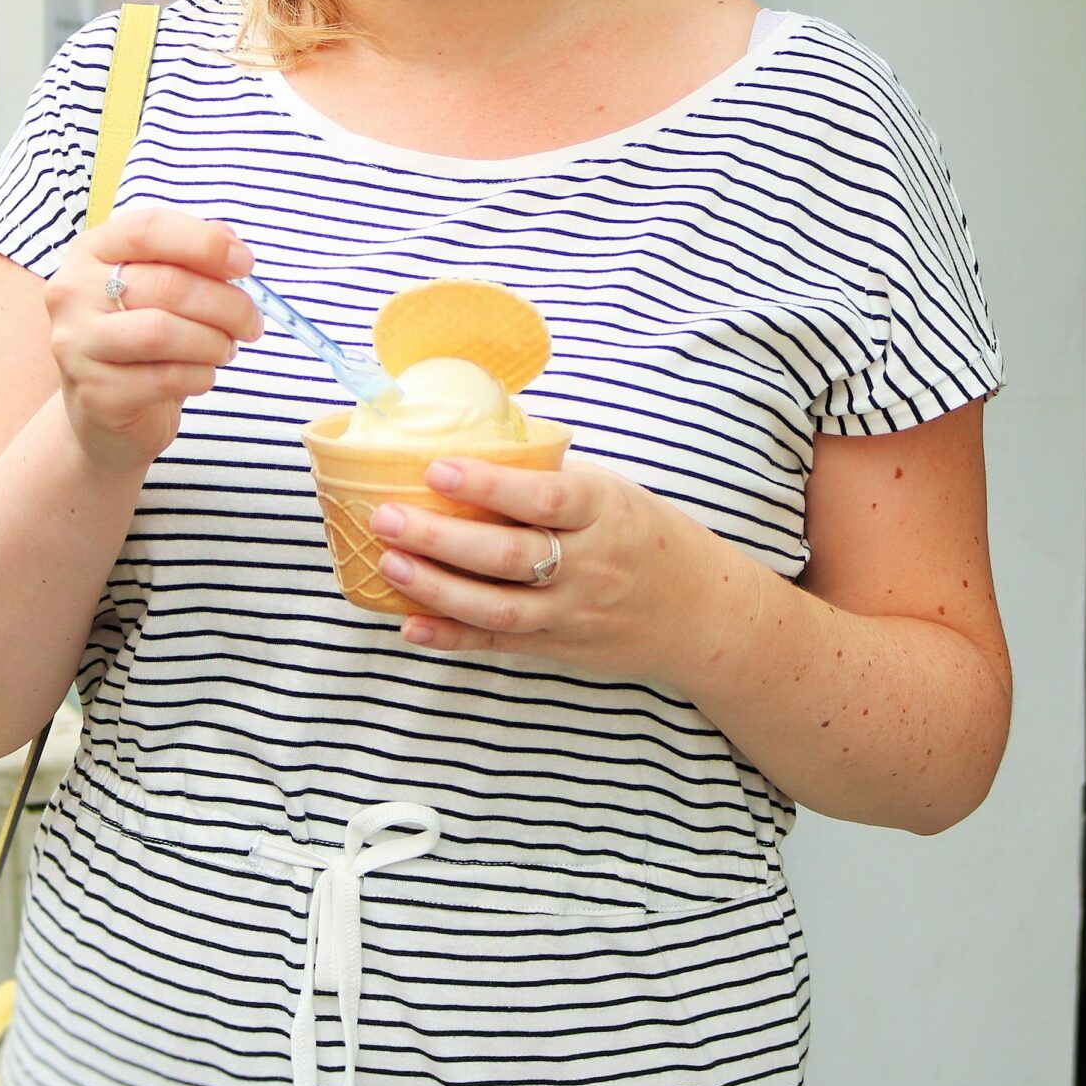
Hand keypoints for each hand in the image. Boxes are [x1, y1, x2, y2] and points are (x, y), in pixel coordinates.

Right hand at [39, 204, 261, 477]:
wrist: (104, 411)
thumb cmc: (140, 337)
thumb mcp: (161, 287)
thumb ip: (193, 257)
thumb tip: (233, 244)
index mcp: (92, 252)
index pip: (148, 229)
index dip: (205, 243)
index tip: (245, 264)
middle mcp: (73, 292)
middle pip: (167, 284)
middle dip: (227, 304)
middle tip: (251, 322)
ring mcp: (77, 344)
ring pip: (163, 332)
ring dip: (213, 342)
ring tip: (225, 349)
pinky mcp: (94, 392)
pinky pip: (165, 378)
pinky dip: (200, 375)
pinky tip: (202, 375)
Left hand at [369, 459, 745, 686]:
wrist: (699, 611)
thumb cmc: (644, 535)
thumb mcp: (612, 491)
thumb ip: (552, 476)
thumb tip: (475, 438)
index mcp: (604, 512)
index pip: (544, 499)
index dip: (488, 486)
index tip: (436, 469)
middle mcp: (589, 565)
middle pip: (507, 557)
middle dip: (440, 538)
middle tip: (385, 517)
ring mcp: (572, 612)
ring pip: (497, 607)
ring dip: (436, 588)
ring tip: (389, 563)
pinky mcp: (557, 647)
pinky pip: (497, 644)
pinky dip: (451, 638)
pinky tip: (410, 625)